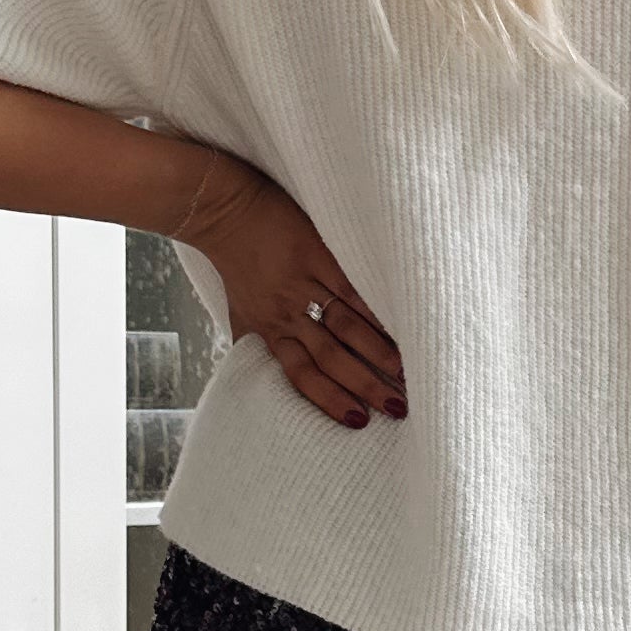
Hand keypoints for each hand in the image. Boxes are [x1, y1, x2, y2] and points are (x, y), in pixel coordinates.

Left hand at [178, 154, 406, 428]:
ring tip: (407, 370)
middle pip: (330, 357)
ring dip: (378, 350)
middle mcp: (288, 312)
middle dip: (365, 384)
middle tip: (399, 406)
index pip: (301, 374)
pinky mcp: (317, 253)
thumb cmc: (235, 262)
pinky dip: (375, 306)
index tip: (359, 421)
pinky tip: (400, 322)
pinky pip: (351, 286)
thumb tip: (270, 372)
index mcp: (270, 330)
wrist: (223, 210)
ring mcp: (304, 282)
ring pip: (346, 325)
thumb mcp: (241, 311)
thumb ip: (260, 340)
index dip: (329, 399)